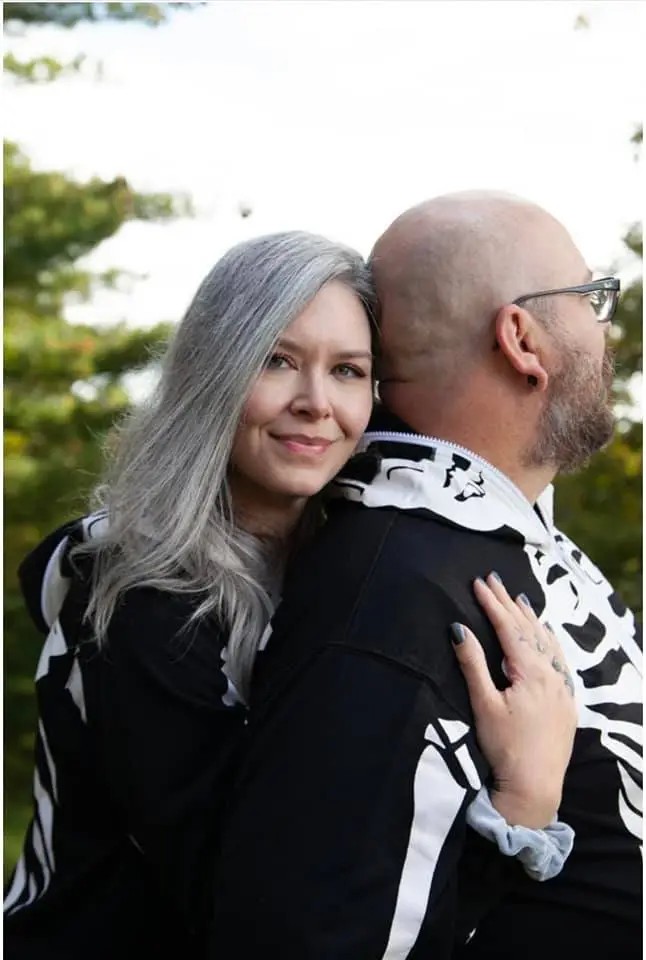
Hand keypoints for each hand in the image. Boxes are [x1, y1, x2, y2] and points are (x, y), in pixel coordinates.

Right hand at [451, 573, 576, 828]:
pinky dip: (548, 640)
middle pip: (529, 629)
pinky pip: (559, 659)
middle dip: (509, 604)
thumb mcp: (484, 705)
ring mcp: (563, 688)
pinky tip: (545, 635)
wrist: (536, 788)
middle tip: (494, 580)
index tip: (478, 582)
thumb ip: (473, 664)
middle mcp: (552, 675)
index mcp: (531, 673)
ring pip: (547, 642)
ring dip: (530, 619)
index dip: (493, 604)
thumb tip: (458, 628)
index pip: (509, 628)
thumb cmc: (505, 748)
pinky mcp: (566, 701)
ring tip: (518, 599)